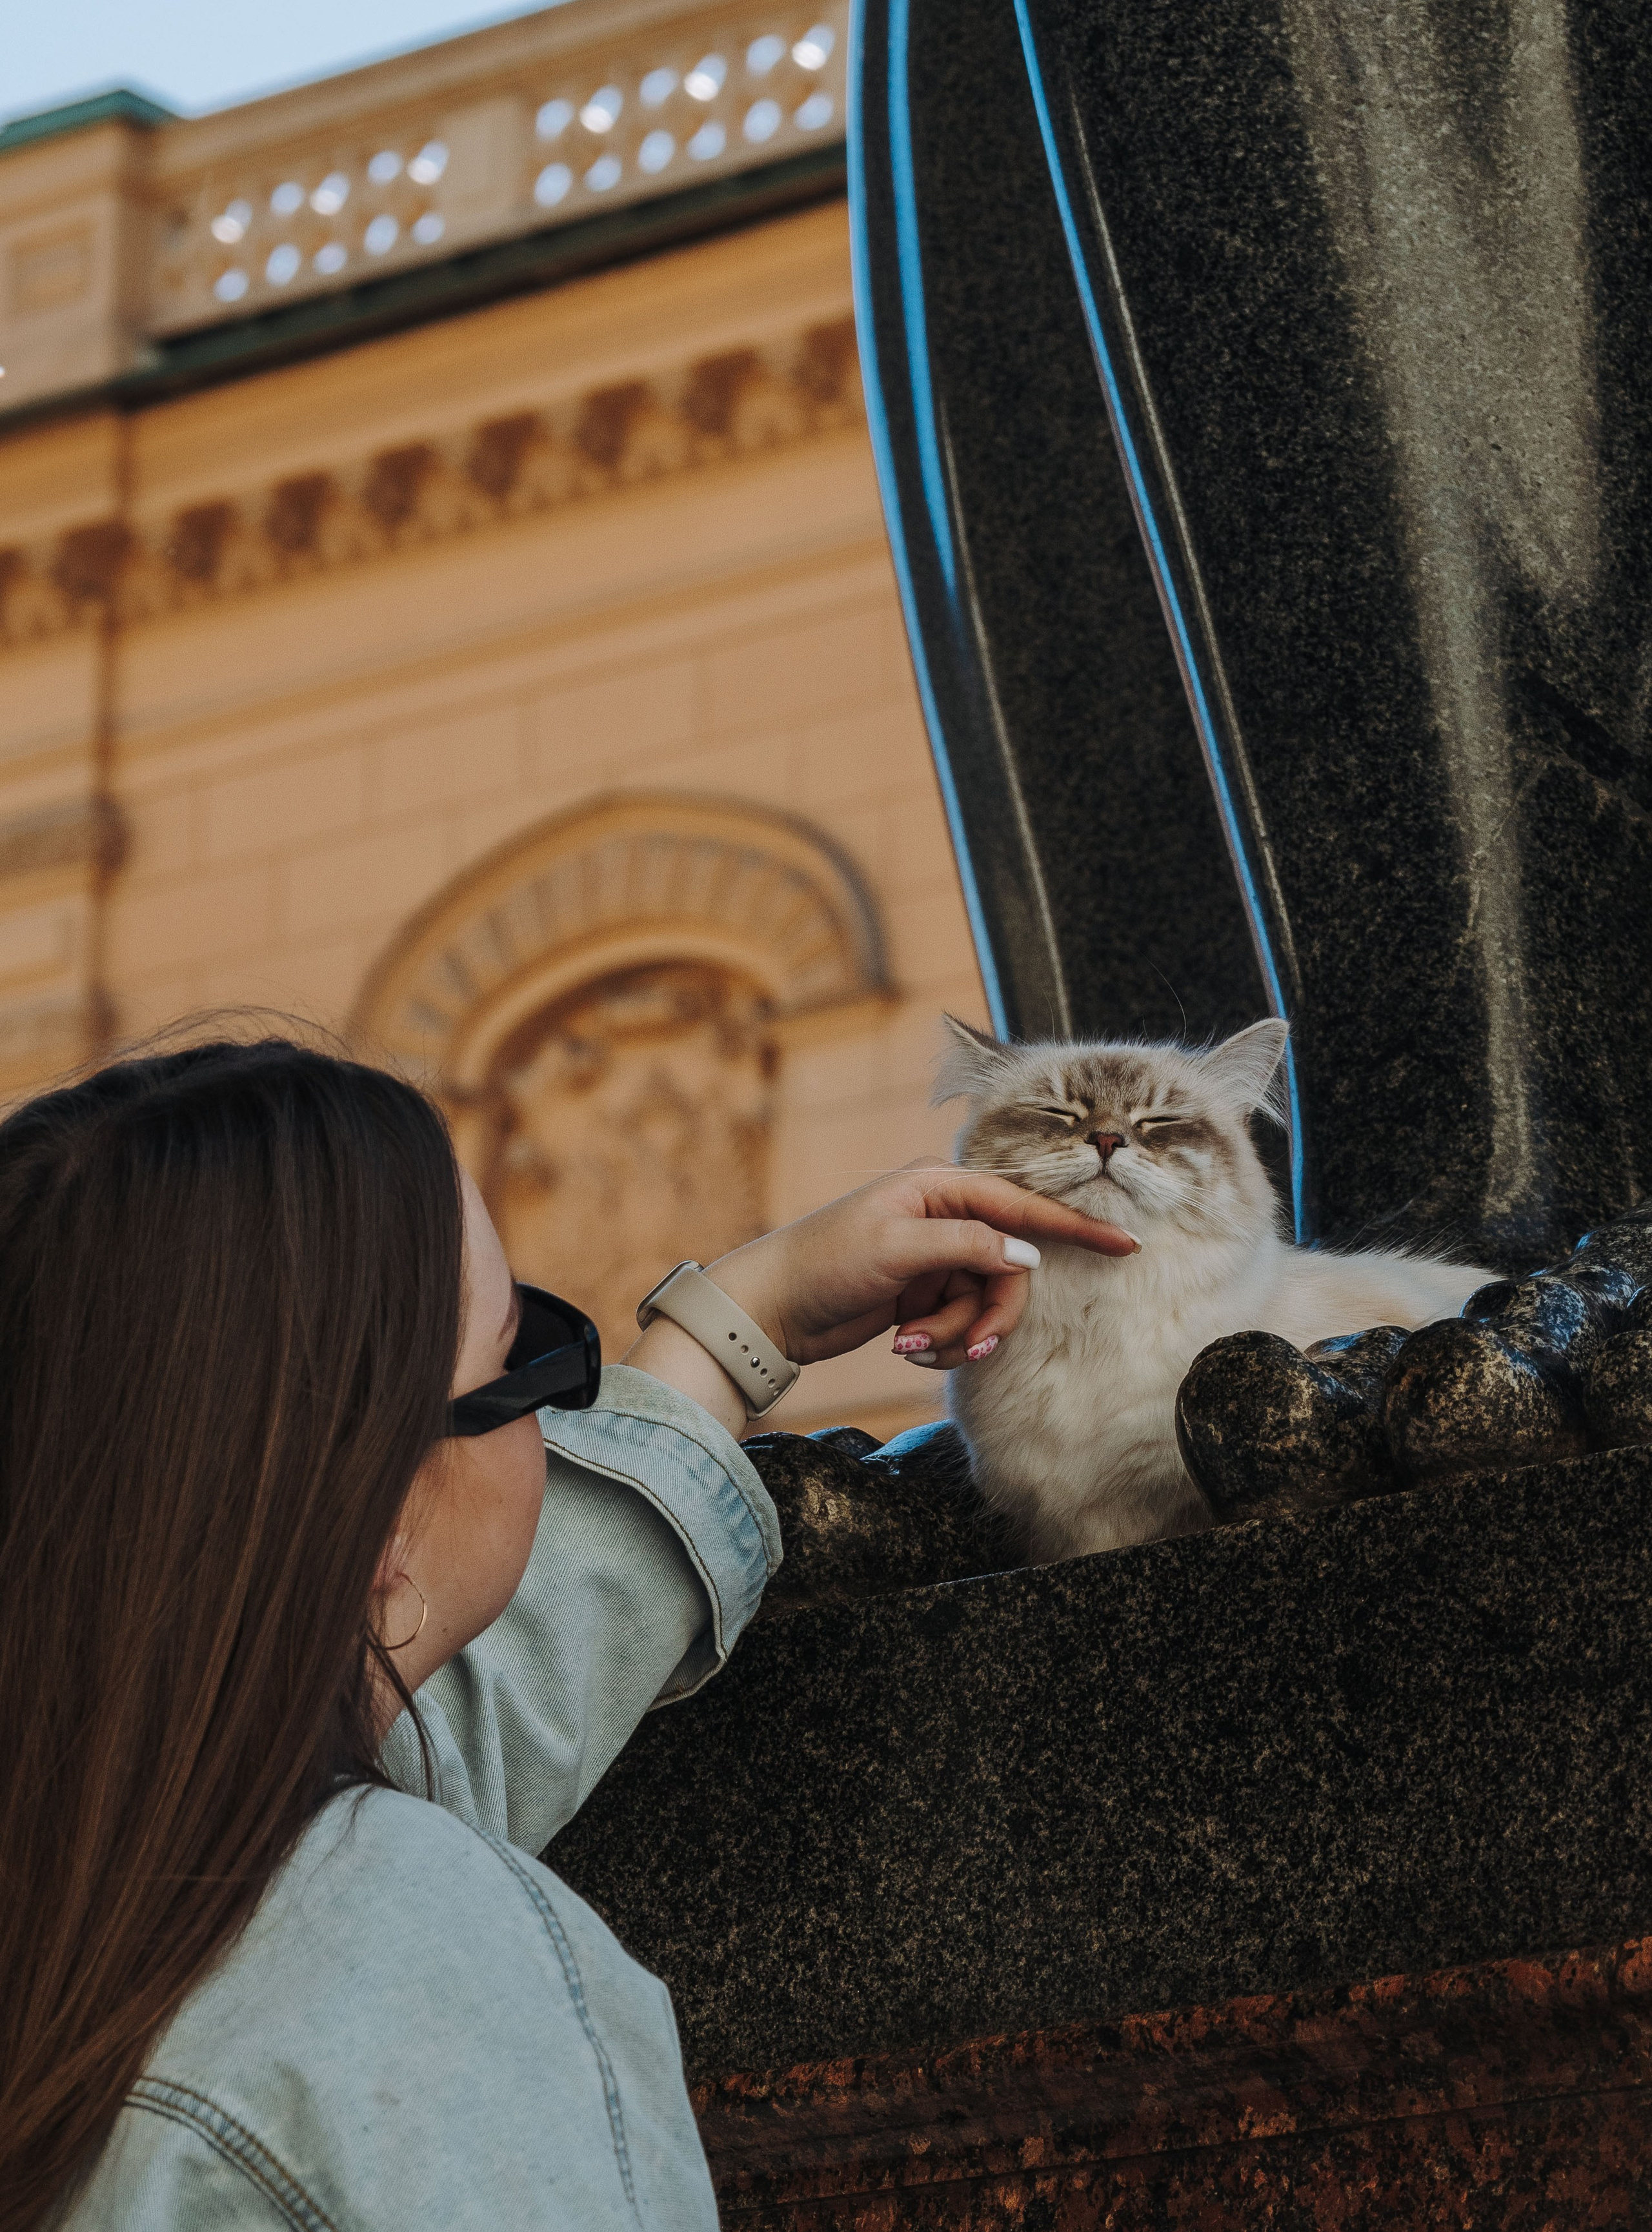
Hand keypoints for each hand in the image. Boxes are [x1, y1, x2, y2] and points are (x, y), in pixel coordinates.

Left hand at [623, 1160, 1138, 1431]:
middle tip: (969, 1346)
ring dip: (959, 1332)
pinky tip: (905, 1344)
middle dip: (991, 1314)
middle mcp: (944, 1216)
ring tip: (913, 1344)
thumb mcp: (896, 1251)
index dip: (1075, 1226)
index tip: (1124, 1244)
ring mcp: (935, 1256)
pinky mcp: (924, 1293)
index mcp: (939, 1187)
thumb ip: (967, 1245)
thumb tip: (1025, 1253)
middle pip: (1010, 1268)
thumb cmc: (823, 1264)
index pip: (1023, 1205)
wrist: (772, 1308)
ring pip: (987, 1301)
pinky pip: (962, 1320)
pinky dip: (942, 1339)